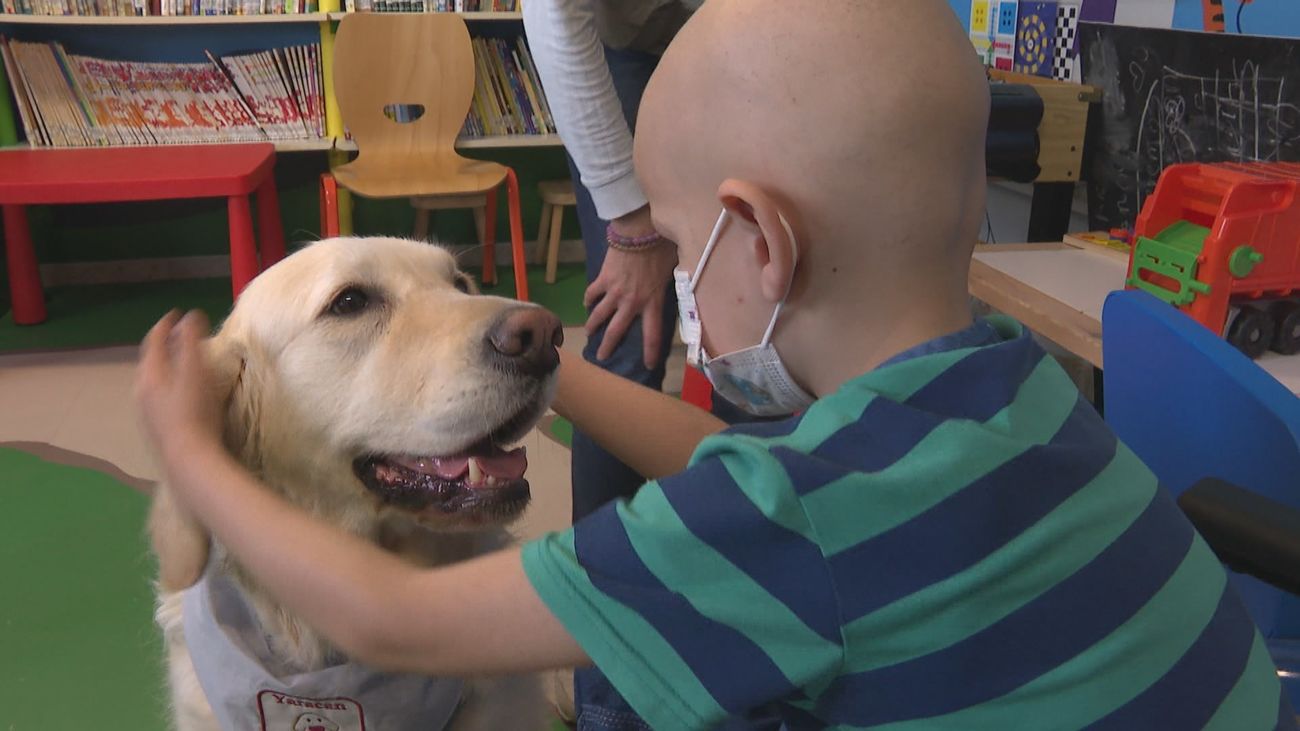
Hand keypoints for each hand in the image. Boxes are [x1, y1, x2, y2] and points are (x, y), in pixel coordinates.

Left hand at [135, 310, 223, 464]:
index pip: (154, 340)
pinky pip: (156, 396)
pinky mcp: (154, 427)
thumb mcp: (196, 371)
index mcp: (150, 374)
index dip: (165, 324)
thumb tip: (191, 315)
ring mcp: (145, 411)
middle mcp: (142, 390)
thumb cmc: (195, 411)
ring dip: (165, 366)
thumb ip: (192, 340)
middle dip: (164, 345)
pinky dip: (167, 384)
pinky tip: (180, 393)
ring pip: (152, 380)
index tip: (177, 313)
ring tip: (180, 362)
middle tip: (179, 336)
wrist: (188, 458)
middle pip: (150, 360)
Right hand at [584, 208, 677, 367]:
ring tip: (589, 333)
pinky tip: (587, 303)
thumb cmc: (662, 248)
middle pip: (616, 331)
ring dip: (593, 325)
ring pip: (599, 315)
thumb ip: (675, 284)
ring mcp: (614, 291)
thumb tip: (686, 288)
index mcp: (652, 302)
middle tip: (602, 357)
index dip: (651, 352)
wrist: (639, 230)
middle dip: (608, 346)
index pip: (652, 335)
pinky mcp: (603, 279)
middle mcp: (631, 302)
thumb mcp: (675, 269)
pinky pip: (592, 293)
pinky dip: (589, 299)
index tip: (649, 365)